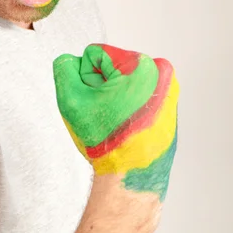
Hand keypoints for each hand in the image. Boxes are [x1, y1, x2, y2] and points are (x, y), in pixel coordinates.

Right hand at [53, 44, 179, 201]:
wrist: (130, 177)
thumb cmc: (106, 141)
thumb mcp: (70, 99)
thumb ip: (63, 68)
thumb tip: (73, 62)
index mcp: (140, 64)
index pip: (94, 56)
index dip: (86, 79)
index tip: (95, 102)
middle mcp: (160, 71)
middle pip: (111, 66)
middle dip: (102, 86)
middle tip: (106, 114)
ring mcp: (168, 87)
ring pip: (124, 79)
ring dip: (115, 95)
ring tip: (117, 120)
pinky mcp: (170, 103)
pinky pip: (138, 93)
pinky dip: (129, 105)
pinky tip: (127, 125)